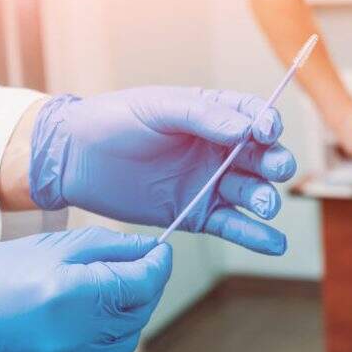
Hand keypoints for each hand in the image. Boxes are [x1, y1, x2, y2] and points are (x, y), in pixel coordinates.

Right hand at [0, 227, 171, 351]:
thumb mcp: (43, 247)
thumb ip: (101, 247)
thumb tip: (143, 249)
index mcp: (73, 294)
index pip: (144, 281)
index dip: (158, 263)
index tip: (159, 252)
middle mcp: (77, 338)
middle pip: (139, 311)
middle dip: (143, 286)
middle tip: (130, 266)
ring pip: (125, 341)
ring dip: (125, 315)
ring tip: (102, 293)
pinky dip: (105, 342)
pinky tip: (85, 323)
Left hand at [29, 87, 296, 254]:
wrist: (76, 157)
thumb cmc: (114, 121)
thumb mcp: (158, 107)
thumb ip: (202, 116)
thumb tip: (246, 130)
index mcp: (210, 115)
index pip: (252, 116)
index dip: (266, 124)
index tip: (267, 132)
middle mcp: (215, 149)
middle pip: (259, 156)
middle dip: (274, 162)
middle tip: (275, 169)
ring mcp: (207, 183)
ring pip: (249, 191)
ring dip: (264, 198)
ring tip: (263, 204)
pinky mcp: (194, 214)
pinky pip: (230, 224)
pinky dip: (254, 236)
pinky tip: (275, 244)